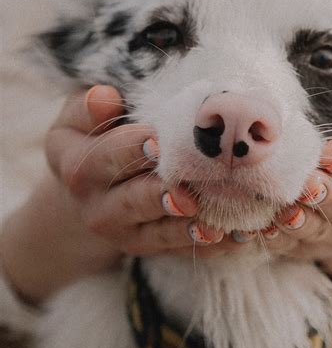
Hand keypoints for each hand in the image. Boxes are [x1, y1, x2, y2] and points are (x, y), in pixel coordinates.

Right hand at [0, 85, 224, 303]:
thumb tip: (105, 97)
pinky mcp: (150, 247)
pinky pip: (181, 249)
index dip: (131, 149)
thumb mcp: (78, 117)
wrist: (90, 188)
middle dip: (161, 197)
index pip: (105, 157)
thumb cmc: (93, 137)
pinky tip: (237, 237)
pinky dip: (210, 246)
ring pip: (157, 234)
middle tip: (187, 195)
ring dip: (187, 231)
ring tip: (215, 227)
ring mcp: (124, 232)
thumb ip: (89, 107)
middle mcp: (97, 206)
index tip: (157, 141)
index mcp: (79, 166)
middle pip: (132, 202)